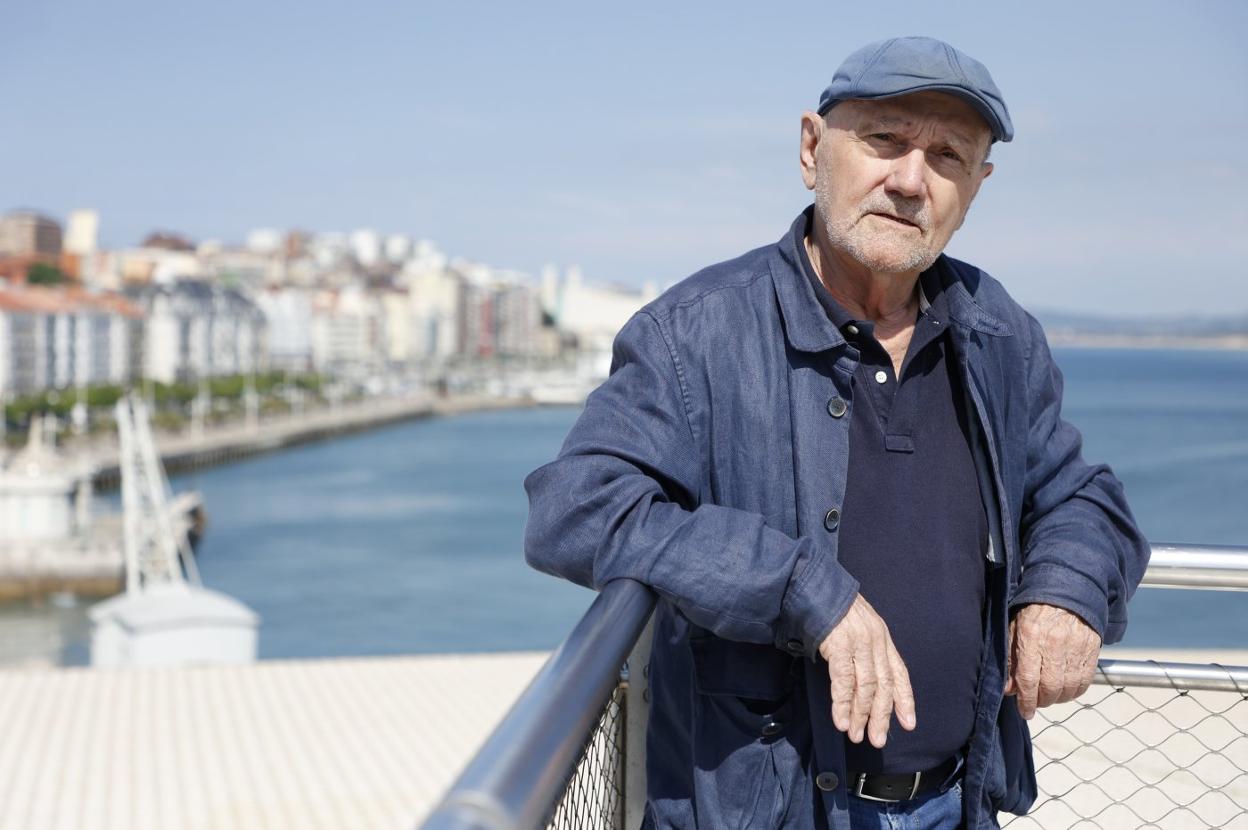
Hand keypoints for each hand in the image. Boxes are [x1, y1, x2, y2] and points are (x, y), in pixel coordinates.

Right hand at [818, 594, 915, 747]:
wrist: (812, 585)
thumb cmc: (830, 607)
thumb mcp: (857, 624)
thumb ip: (863, 648)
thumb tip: (862, 680)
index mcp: (882, 636)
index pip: (899, 673)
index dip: (904, 699)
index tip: (908, 723)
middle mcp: (875, 640)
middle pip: (884, 685)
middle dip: (882, 716)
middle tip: (878, 739)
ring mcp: (858, 643)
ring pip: (866, 688)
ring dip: (861, 715)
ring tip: (856, 735)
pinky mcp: (839, 645)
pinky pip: (843, 682)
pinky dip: (842, 704)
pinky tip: (841, 720)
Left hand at [1004, 603, 1100, 718]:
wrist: (1067, 591)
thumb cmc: (1035, 611)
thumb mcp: (1015, 628)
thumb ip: (1010, 658)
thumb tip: (1009, 688)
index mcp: (1031, 636)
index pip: (1029, 678)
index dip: (1026, 700)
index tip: (1025, 712)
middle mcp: (1055, 643)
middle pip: (1051, 687)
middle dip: (1042, 701)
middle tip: (1036, 703)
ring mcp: (1076, 646)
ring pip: (1069, 688)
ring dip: (1058, 699)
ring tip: (1049, 696)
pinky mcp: (1092, 649)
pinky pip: (1085, 681)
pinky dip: (1075, 692)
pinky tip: (1066, 690)